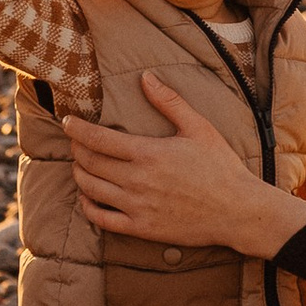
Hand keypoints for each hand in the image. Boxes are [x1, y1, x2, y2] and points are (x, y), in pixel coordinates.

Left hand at [66, 72, 301, 254]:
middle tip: (74, 140)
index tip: (67, 121)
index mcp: (149, 153)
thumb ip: (169, 101)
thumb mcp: (199, 127)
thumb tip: (145, 76)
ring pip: (91, 189)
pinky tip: (88, 196)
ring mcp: (137, 207)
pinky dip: (88, 206)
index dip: (77, 129)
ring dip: (79, 174)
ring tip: (79, 164)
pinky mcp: (141, 228)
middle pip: (90, 163)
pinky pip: (102, 219)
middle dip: (76, 149)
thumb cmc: (221, 167)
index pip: (98, 140)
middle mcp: (138, 181)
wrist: (238, 211)